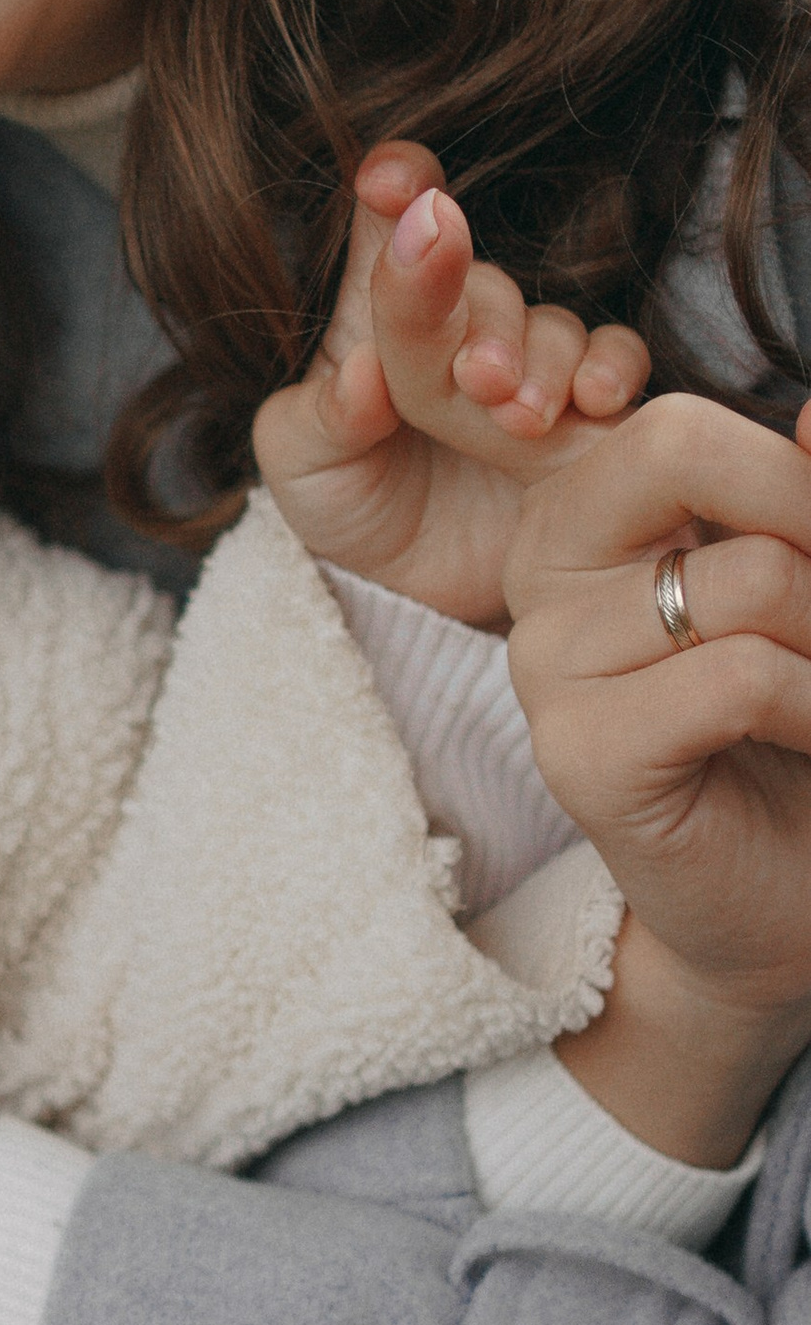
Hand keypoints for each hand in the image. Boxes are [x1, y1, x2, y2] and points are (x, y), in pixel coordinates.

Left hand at [254, 143, 647, 626]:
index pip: (392, 223)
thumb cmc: (345, 508)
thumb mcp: (301, 466)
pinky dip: (610, 371)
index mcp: (379, 317)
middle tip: (477, 381)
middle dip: (479, 315)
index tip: (391, 180)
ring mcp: (528, 365)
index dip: (399, 187)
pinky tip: (592, 402)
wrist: (410, 595)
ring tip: (516, 415)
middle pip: (479, 281)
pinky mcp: (586, 416)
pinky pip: (615, 364)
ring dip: (541, 357)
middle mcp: (459, 326)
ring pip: (551, 322)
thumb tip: (362, 375)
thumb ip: (319, 415)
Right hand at [505, 394, 810, 1162]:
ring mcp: (546, 664)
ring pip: (751, 581)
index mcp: (583, 516)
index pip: (679, 424)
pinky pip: (741, 678)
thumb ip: (801, 493)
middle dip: (809, 517)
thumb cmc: (793, 732)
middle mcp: (540, 572)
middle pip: (680, 451)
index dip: (789, 471)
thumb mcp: (808, 586)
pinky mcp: (580, 755)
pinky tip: (808, 740)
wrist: (776, 900)